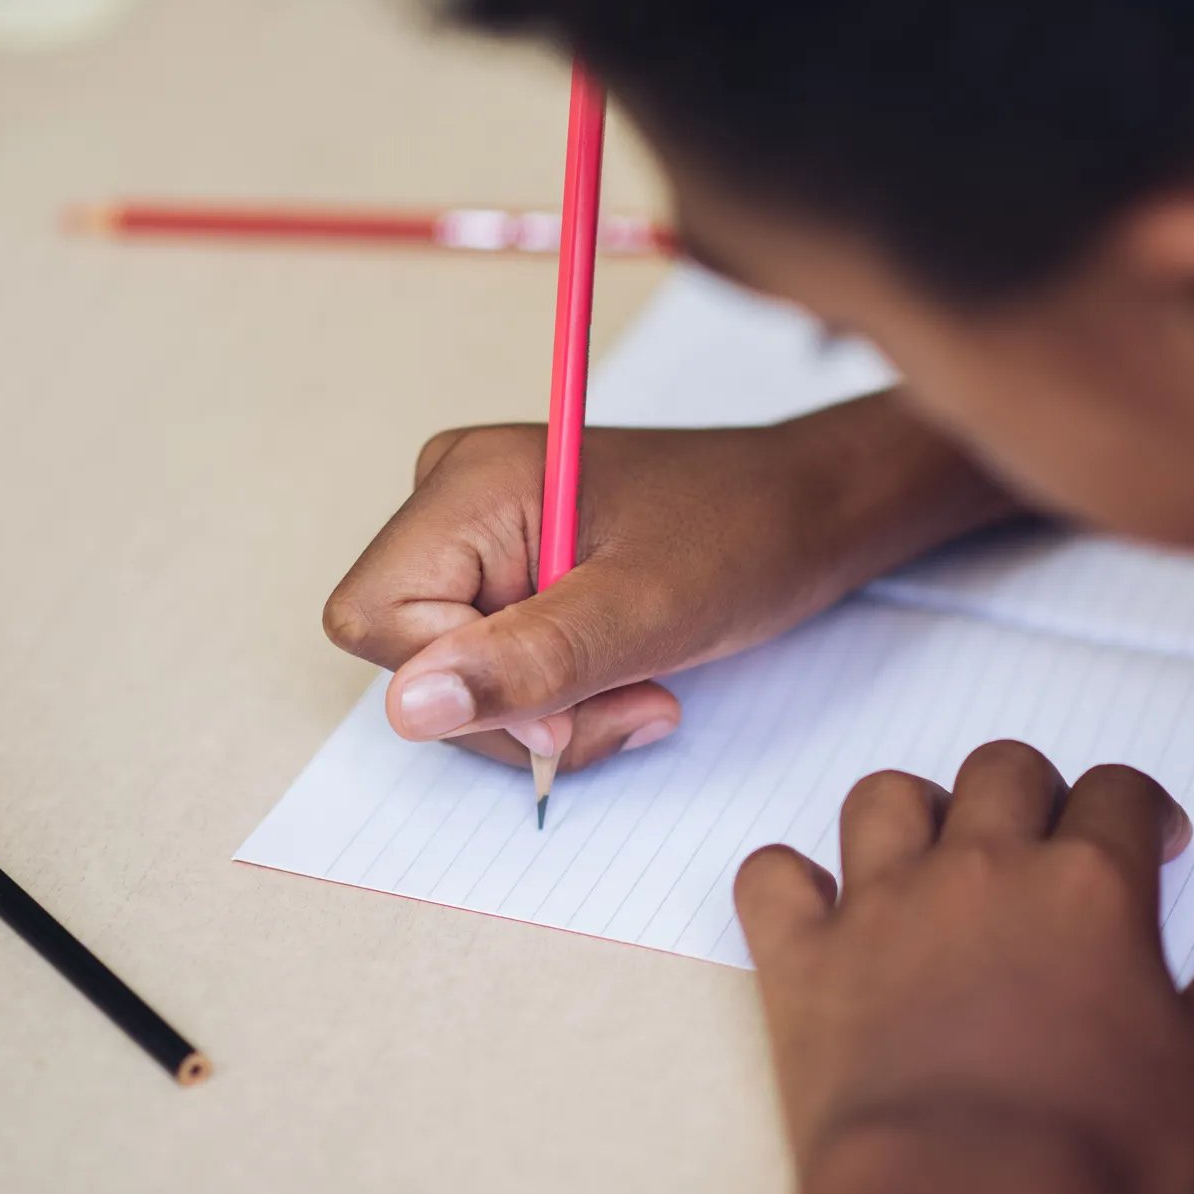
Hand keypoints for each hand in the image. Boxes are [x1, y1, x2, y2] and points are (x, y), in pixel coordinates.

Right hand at [324, 392, 1017, 768]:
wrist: (814, 509)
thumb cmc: (748, 535)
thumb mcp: (646, 612)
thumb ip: (526, 661)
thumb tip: (407, 709)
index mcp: (469, 481)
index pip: (379, 622)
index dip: (464, 686)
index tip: (566, 705)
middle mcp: (454, 496)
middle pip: (412, 658)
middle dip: (518, 708)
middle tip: (630, 700)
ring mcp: (479, 532)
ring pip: (455, 676)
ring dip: (549, 712)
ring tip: (642, 688)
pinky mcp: (510, 566)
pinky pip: (494, 665)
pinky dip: (560, 696)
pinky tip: (629, 676)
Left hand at [736, 742, 1193, 1193]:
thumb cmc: (1089, 1155)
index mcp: (1087, 886)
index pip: (1119, 792)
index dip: (1142, 811)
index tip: (1149, 842)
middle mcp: (981, 871)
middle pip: (1002, 770)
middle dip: (1033, 793)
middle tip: (1047, 846)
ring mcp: (881, 908)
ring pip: (886, 798)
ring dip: (914, 813)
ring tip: (937, 857)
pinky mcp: (805, 961)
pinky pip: (771, 876)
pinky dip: (789, 878)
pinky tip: (819, 904)